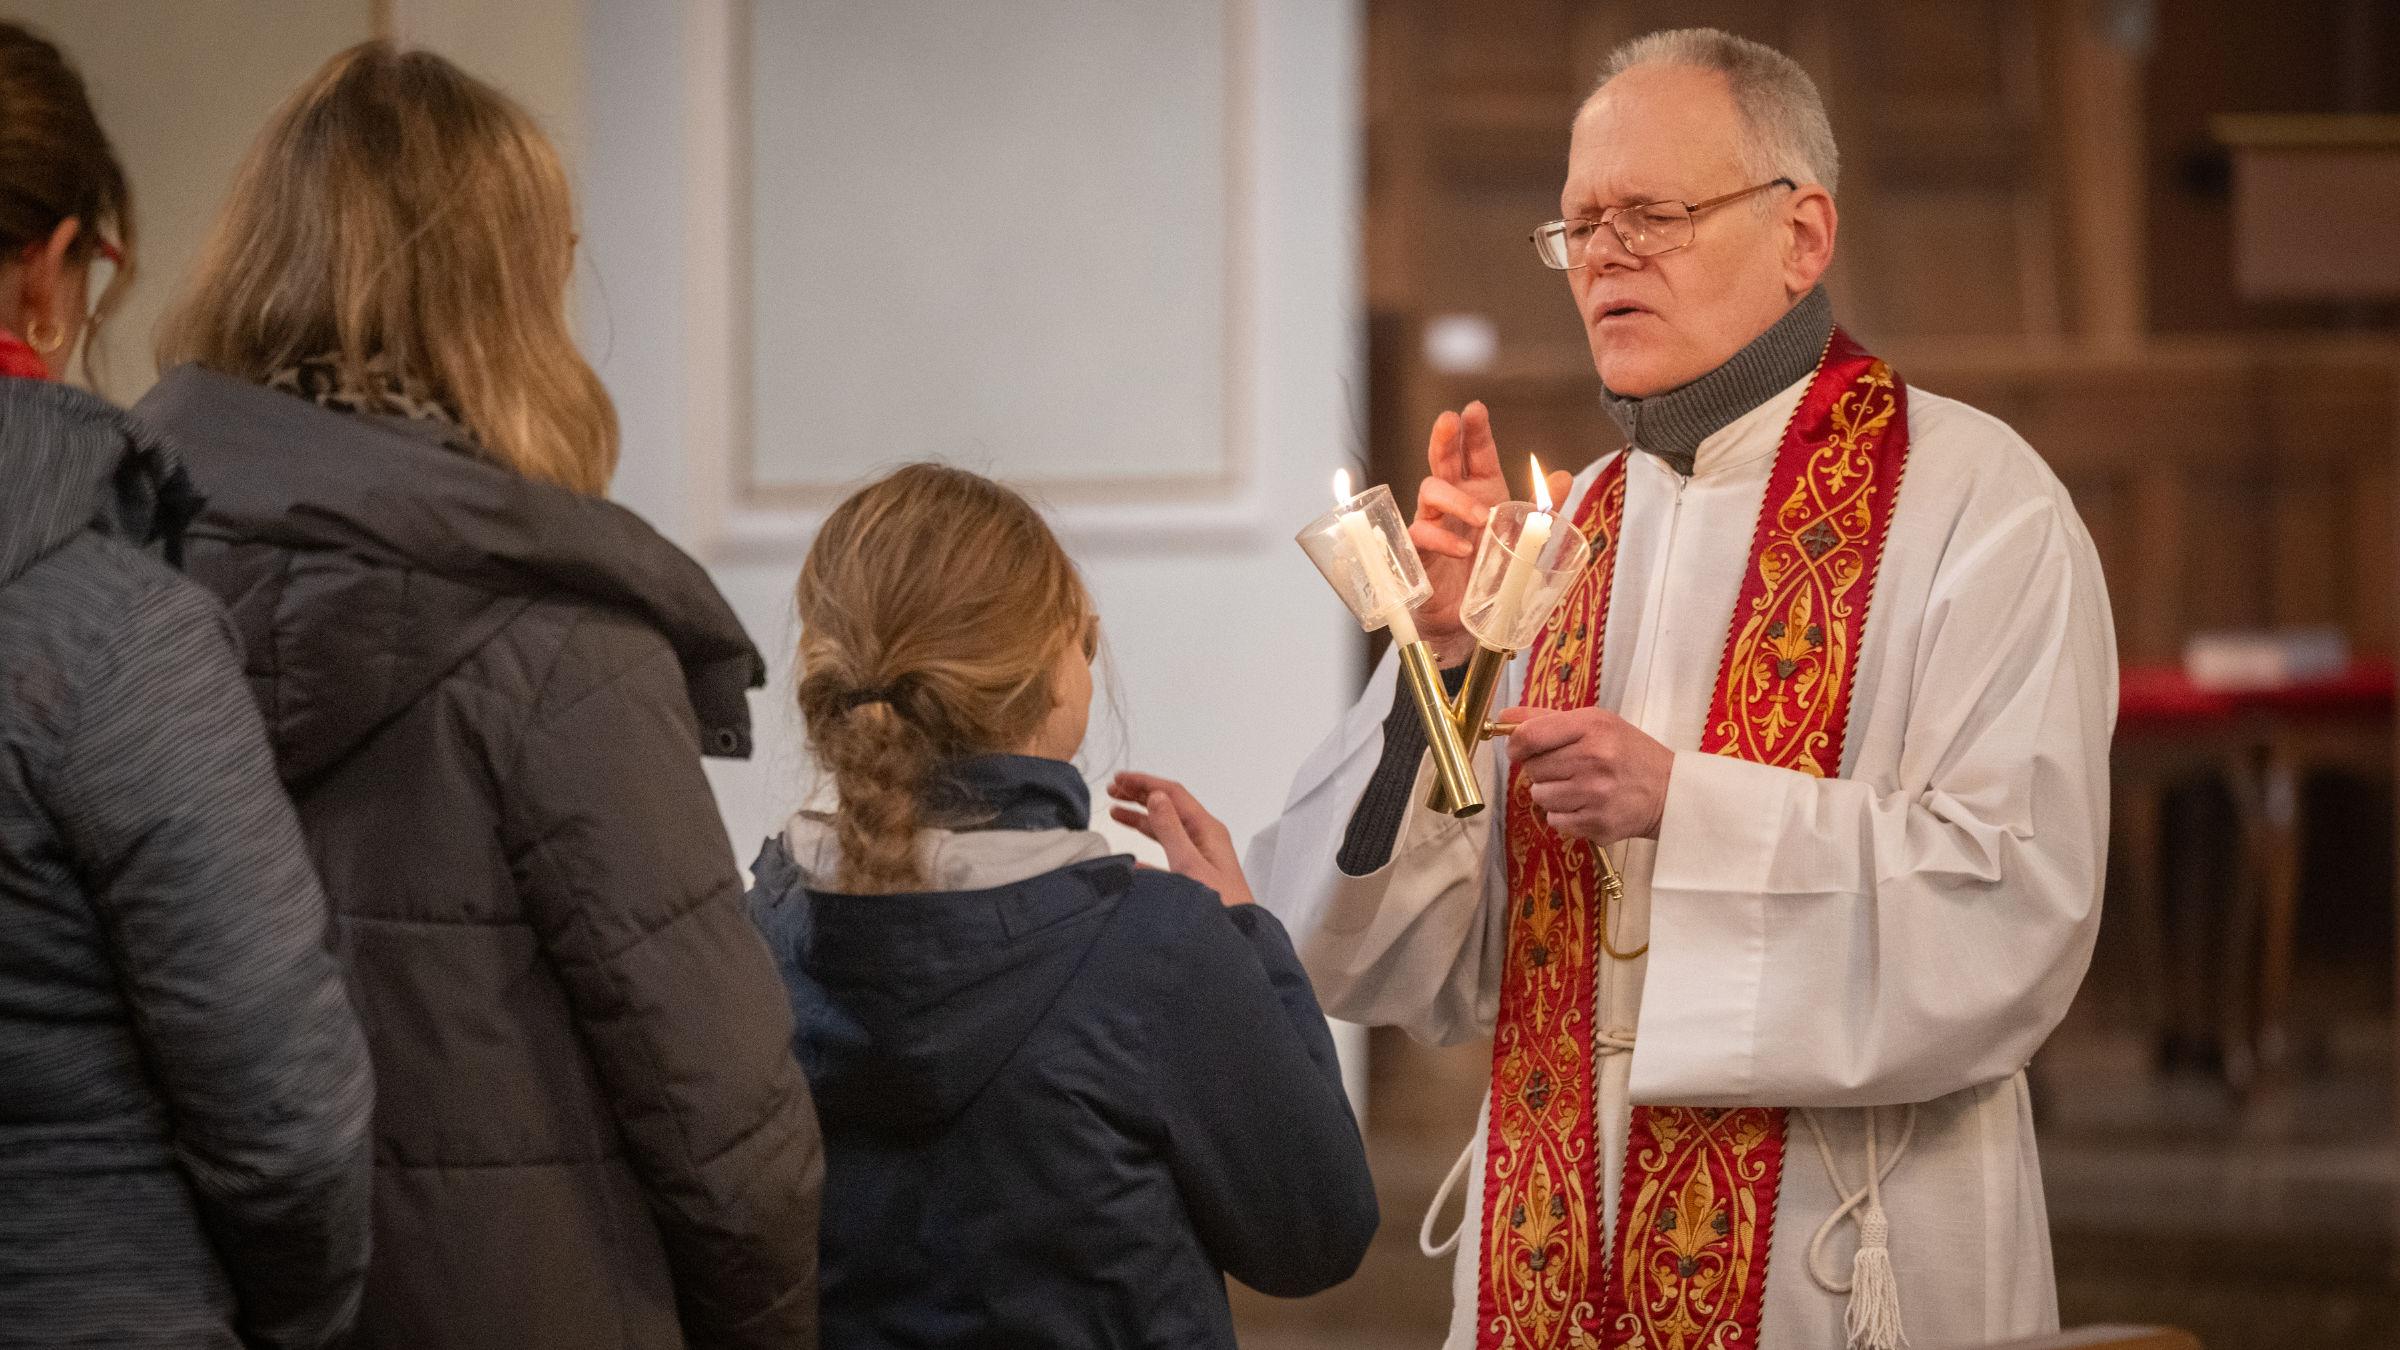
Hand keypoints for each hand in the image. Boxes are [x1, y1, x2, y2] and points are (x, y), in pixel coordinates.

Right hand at [1105, 772, 1255, 906]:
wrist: (1237, 940)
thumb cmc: (1220, 905)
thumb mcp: (1189, 864)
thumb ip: (1171, 830)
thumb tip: (1155, 797)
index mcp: (1207, 829)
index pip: (1173, 794)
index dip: (1145, 783)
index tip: (1119, 780)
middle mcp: (1204, 838)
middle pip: (1169, 807)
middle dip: (1140, 796)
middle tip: (1112, 791)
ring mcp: (1200, 856)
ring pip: (1166, 829)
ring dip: (1141, 818)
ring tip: (1115, 812)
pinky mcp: (1194, 875)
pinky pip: (1166, 855)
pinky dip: (1147, 850)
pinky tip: (1132, 859)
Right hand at [1410, 403, 1575, 665]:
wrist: (1467, 620)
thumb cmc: (1491, 574)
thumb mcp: (1524, 541)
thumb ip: (1543, 511)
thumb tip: (1563, 477)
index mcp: (1481, 492)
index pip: (1476, 453)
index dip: (1475, 431)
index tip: (1475, 409)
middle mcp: (1455, 501)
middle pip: (1443, 459)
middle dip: (1445, 438)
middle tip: (1449, 421)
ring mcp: (1434, 522)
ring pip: (1430, 490)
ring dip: (1457, 499)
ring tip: (1482, 517)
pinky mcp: (1418, 549)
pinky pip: (1422, 532)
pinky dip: (1444, 539)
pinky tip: (1464, 549)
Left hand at [1499, 706, 1673, 844]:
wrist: (1670, 791)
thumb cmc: (1628, 753)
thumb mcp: (1596, 723)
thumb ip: (1546, 719)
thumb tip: (1503, 718)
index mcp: (1592, 727)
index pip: (1529, 736)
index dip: (1516, 745)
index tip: (1519, 750)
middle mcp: (1594, 759)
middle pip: (1532, 769)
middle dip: (1543, 769)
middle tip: (1568, 768)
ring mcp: (1596, 794)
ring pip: (1540, 797)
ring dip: (1552, 794)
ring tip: (1579, 787)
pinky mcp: (1598, 823)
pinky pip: (1555, 821)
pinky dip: (1565, 815)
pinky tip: (1586, 805)